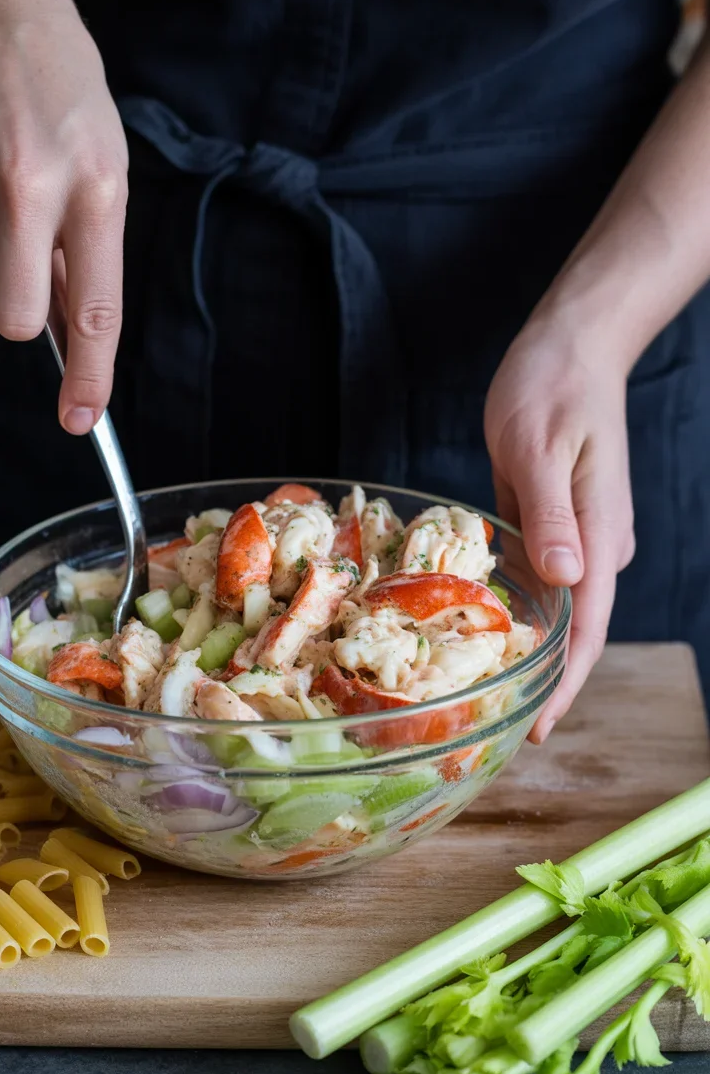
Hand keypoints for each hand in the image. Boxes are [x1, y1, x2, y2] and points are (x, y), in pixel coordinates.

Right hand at [0, 0, 127, 433]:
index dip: (88, 375)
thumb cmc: (67, 112)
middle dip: (23, 313)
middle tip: (33, 271)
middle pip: (12, 319)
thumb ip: (88, 268)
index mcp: (94, 190)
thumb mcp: (107, 182)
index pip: (94, 309)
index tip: (81, 418)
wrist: (0, 29)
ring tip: (6, 224)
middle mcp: (26, 185)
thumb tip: (69, 349)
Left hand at [484, 315, 634, 742]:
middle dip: (539, 681)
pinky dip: (508, 608)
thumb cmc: (554, 386)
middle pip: (571, 631)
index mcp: (599, 535)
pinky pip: (530, 579)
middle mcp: (593, 546)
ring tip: (479, 691)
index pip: (588, 628)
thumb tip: (568, 578)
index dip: (563, 683)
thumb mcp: (541, 446)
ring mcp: (573, 537)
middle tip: (490, 723)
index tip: (536, 728)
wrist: (569, 345)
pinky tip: (474, 630)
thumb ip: (552, 513)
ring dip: (521, 650)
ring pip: (549, 609)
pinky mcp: (549, 523)